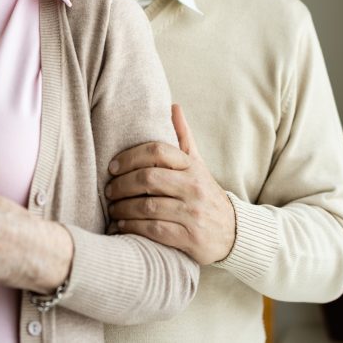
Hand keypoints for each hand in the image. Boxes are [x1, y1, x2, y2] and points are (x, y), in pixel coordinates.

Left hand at [106, 105, 235, 264]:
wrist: (233, 232)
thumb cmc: (205, 193)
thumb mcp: (197, 164)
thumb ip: (183, 137)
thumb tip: (173, 106)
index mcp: (192, 166)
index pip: (158, 151)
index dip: (130, 157)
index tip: (112, 166)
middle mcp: (194, 187)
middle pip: (148, 178)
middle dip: (121, 184)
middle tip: (108, 190)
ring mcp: (192, 213)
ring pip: (147, 206)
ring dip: (123, 208)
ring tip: (112, 209)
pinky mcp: (189, 237)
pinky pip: (153, 230)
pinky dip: (132, 227)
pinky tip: (122, 226)